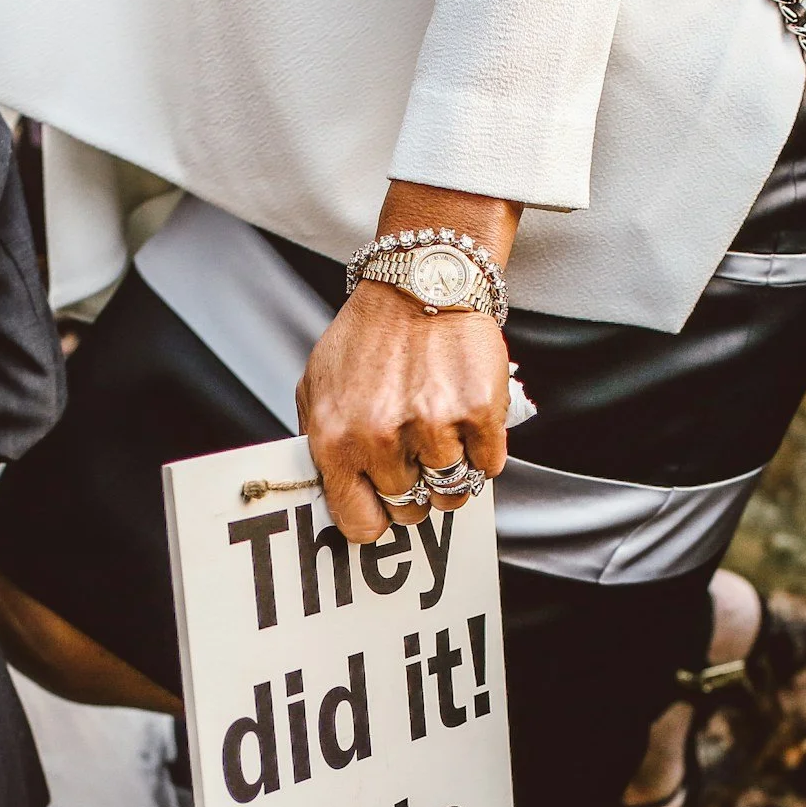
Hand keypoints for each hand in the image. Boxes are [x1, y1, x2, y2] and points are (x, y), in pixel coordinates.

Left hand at [298, 185, 519, 544]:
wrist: (420, 282)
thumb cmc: (368, 337)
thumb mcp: (318, 387)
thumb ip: (319, 443)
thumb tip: (332, 496)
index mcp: (335, 440)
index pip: (360, 524)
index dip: (376, 518)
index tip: (384, 504)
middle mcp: (381, 438)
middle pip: (410, 509)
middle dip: (415, 490)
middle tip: (416, 457)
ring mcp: (433, 426)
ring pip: (452, 492)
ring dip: (451, 471)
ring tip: (442, 434)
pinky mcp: (478, 411)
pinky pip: (488, 465)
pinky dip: (482, 449)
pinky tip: (466, 418)